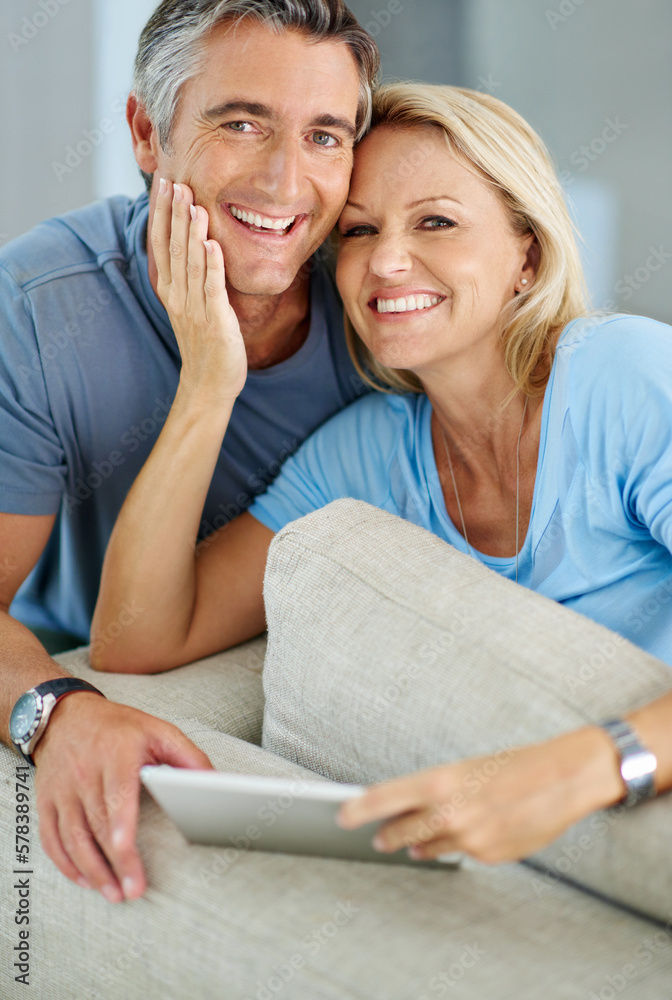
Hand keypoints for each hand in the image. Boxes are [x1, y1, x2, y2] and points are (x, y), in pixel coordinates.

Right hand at [33, 693, 211, 900]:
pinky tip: (85, 880)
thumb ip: (189, 757)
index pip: (117, 796)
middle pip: (96, 825)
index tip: (125, 852)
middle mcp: (85, 772)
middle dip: (114, 862)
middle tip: (133, 891)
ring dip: (91, 870)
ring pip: (73, 837)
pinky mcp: (46, 800)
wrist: (67, 715)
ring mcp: (62, 788)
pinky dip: (66, 864)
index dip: (119, 827)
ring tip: (114, 893)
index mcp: (116, 754)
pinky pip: (51, 838)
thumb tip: (213, 784)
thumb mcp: (159, 730)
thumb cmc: (119, 728)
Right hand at [151, 178, 247, 402]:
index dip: (163, 214)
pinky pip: (212, 289)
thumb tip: (194, 241)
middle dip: (176, 215)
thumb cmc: (204, 343)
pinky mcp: (216, 322)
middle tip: (178, 183)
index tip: (165, 185)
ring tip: (194, 204)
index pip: (163, 244)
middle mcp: (178, 296)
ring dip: (193, 233)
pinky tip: (213, 243)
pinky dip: (213, 266)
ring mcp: (195, 309)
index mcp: (170, 290)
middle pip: (174, 248)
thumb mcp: (191, 304)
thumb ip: (189, 275)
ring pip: (192, 264)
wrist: (209, 383)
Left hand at [337, 727, 624, 863]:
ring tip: (413, 843)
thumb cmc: (517, 764)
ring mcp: (470, 839)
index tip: (342, 814)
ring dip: (418, 845)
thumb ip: (436, 791)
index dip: (357, 808)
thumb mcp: (468, 767)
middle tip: (379, 836)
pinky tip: (466, 834)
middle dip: (387, 835)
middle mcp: (451, 813)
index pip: (384, 798)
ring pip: (429, 848)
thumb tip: (408, 807)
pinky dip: (458, 845)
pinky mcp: (489, 855)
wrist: (564, 779)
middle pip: (400, 832)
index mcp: (442, 781)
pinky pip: (461, 853)